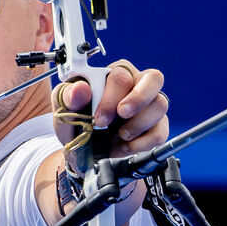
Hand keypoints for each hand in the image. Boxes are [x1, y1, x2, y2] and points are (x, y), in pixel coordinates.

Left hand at [52, 60, 168, 158]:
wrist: (84, 151)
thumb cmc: (76, 122)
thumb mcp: (64, 110)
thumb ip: (68, 97)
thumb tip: (80, 88)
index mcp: (113, 73)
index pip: (121, 76)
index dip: (111, 98)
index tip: (99, 119)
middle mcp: (136, 84)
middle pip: (153, 78)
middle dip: (137, 100)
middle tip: (122, 115)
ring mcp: (150, 105)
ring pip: (160, 105)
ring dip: (138, 125)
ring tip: (119, 136)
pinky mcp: (158, 126)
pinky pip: (161, 131)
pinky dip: (143, 143)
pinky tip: (126, 146)